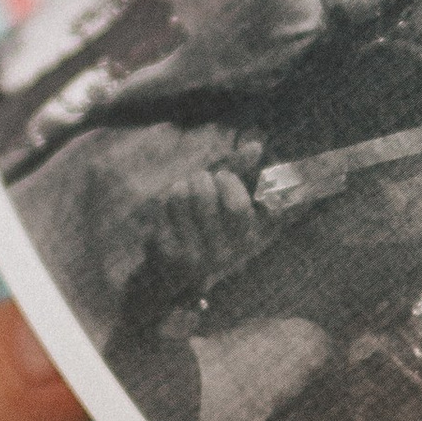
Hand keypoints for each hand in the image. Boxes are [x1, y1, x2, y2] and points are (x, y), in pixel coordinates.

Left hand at [47, 121, 264, 313]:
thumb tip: (256, 145)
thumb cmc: (205, 229)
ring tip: (184, 195)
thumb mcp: (228, 204)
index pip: (239, 203)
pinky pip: (165, 204)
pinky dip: (167, 200)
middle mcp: (224, 253)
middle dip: (201, 177)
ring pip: (183, 191)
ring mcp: (195, 255)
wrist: (171, 275)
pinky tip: (170, 212)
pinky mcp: (169, 252)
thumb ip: (242, 173)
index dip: (228, 181)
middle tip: (200, 183)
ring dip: (183, 185)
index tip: (223, 179)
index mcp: (247, 241)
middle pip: (207, 189)